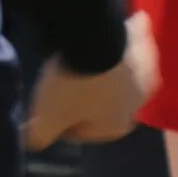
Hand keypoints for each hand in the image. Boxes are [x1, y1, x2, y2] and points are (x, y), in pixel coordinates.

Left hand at [25, 11, 156, 150]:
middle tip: (65, 81)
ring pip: (121, 76)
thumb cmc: (74, 85)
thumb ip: (40, 133)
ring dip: (106, 69)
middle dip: (88, 96)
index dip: (64, 122)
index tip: (48, 109)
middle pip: (106, 103)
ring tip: (83, 56)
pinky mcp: (145, 48)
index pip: (86, 132)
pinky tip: (105, 32)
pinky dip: (121, 41)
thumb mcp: (49, 113)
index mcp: (117, 126)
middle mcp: (138, 104)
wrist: (98, 41)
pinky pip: (130, 46)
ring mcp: (145, 75)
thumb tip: (33, 144)